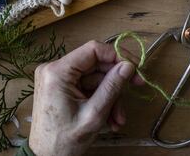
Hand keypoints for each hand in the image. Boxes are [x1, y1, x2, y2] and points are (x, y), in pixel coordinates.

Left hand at [28, 41, 136, 155]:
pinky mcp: (60, 87)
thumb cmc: (64, 141)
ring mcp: (56, 78)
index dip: (117, 56)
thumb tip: (129, 65)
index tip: (135, 68)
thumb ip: (112, 87)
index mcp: (57, 72)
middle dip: (115, 83)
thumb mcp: (94, 115)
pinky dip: (100, 100)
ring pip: (94, 78)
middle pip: (96, 65)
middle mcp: (54, 69)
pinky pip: (87, 87)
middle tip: (136, 91)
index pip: (93, 49)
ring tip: (118, 119)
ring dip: (110, 97)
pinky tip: (109, 119)